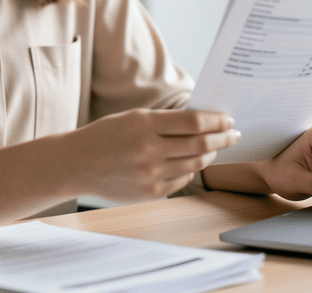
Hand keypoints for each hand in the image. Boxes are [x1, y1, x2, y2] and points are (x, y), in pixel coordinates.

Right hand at [58, 109, 239, 201]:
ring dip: (211, 154)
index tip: (228, 119)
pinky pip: (182, 179)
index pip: (194, 122)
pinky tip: (192, 163)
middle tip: (234, 134)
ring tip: (217, 147)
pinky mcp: (150, 192)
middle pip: (200, 144)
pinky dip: (192, 169)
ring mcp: (149, 174)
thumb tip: (203, 121)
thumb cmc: (107, 135)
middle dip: (223, 138)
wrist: (77, 164)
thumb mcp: (133, 118)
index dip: (216, 120)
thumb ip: (165, 121)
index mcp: (143, 125)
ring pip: (195, 164)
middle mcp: (148, 150)